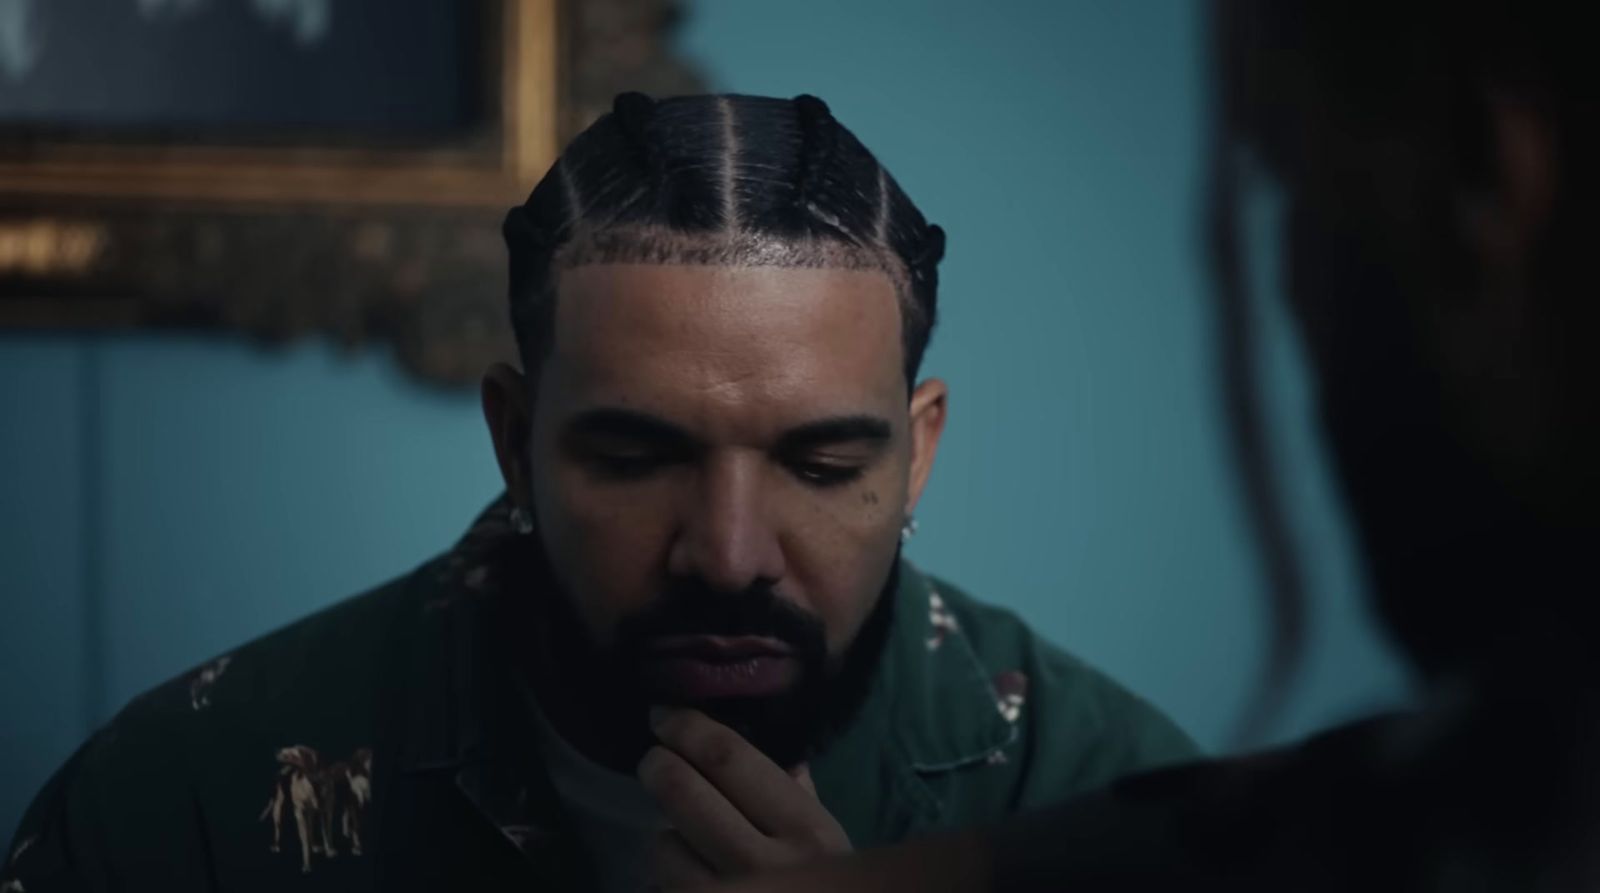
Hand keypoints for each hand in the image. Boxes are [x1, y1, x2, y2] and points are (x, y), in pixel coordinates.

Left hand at [638, 708, 851, 888]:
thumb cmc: (832, 887)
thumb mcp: (831, 846)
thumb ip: (800, 798)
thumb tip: (778, 756)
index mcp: (805, 830)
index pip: (730, 759)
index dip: (688, 729)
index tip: (664, 716)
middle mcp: (766, 866)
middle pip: (684, 794)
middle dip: (658, 768)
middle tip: (653, 762)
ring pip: (663, 849)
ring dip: (667, 842)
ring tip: (689, 849)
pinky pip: (663, 890)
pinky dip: (668, 885)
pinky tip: (689, 885)